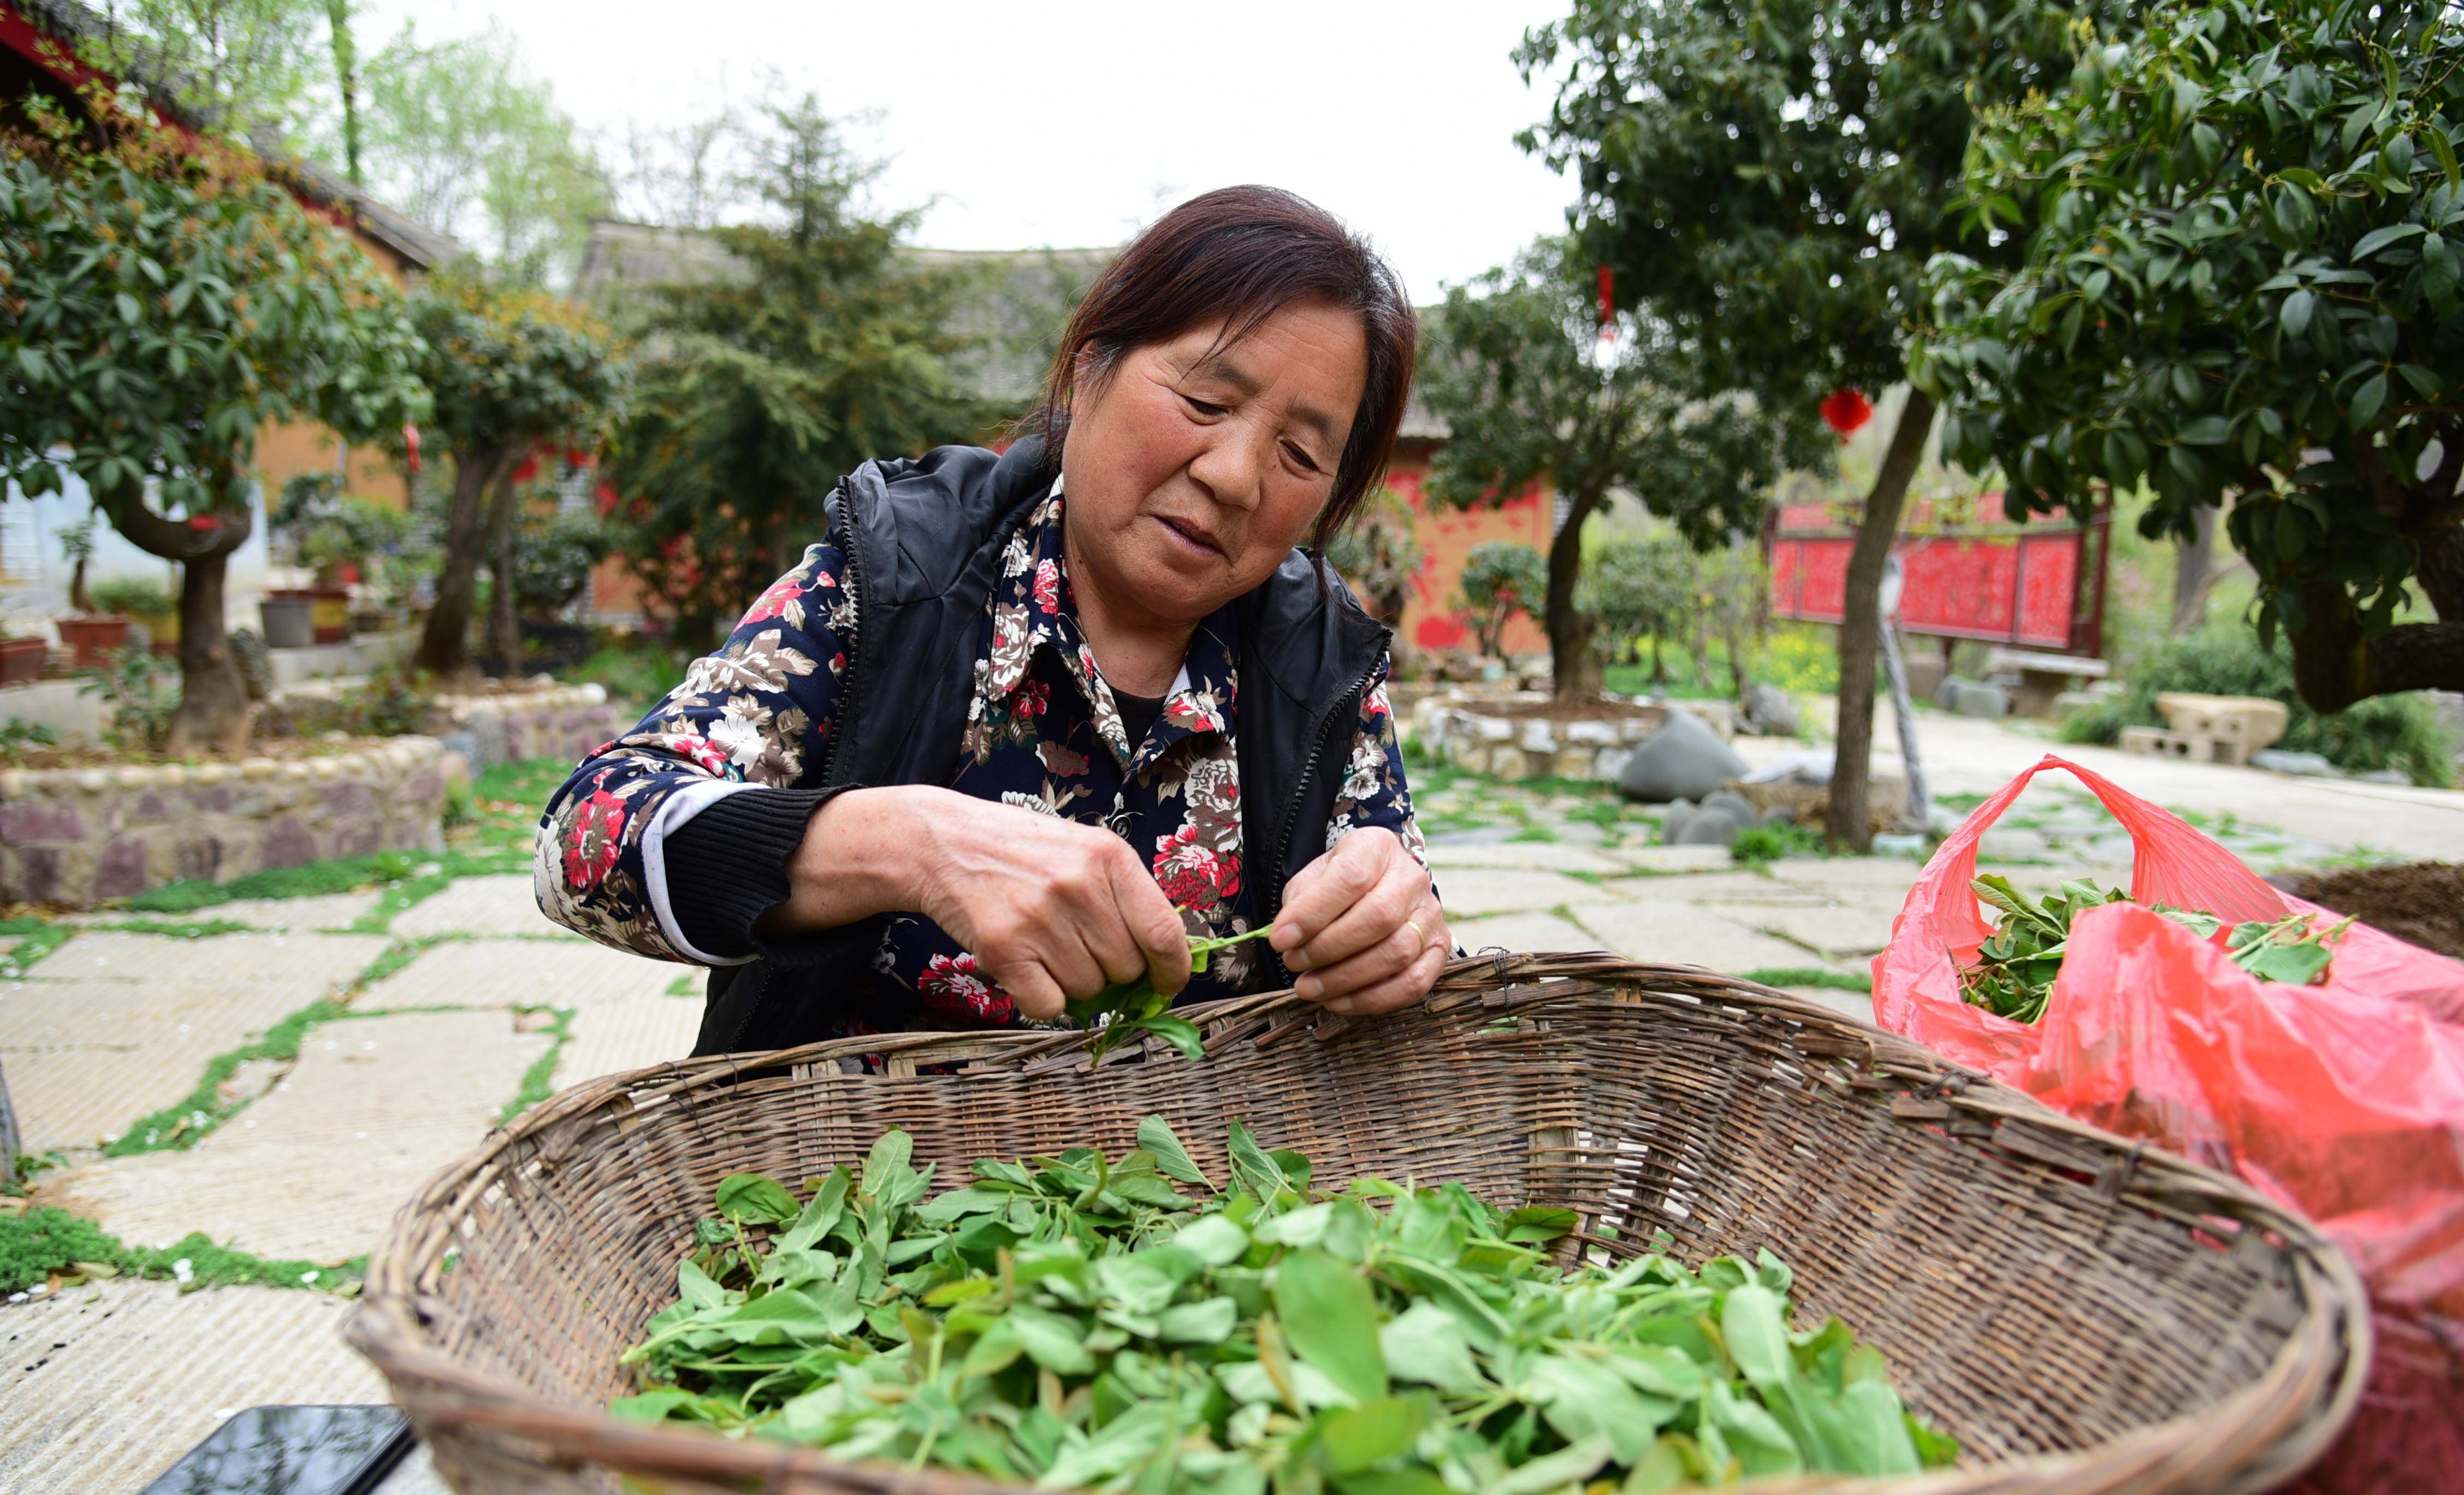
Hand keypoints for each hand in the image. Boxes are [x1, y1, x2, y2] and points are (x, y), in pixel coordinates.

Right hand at [770, 787, 1189, 1021]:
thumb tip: (1163, 963)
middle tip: (1076, 944)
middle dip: (1109, 970)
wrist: (943, 842)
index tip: (1166, 983)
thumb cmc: (1023, 852)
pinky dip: (1041, 999)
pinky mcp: (1004, 948)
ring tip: (1043, 943)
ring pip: (1088, 991)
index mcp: (1110, 857)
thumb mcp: (1084, 851)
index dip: (1172, 970)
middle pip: (1125, 969)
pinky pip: (1049, 1007)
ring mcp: (1040, 917)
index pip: (1163, 932)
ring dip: (1071, 982)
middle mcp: (1079, 886)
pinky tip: (1025, 966)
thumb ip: (1125, 897)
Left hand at [1269, 828, 1445, 1015]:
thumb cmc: (1338, 886)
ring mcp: (1431, 915)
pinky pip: (1413, 983)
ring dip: (1345, 978)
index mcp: (1377, 848)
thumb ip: (1300, 902)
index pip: (1350, 878)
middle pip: (1377, 917)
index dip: (1312, 913)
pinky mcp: (1439, 949)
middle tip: (1293, 964)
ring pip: (1396, 953)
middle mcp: (1412, 878)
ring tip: (1308, 987)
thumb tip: (1287, 938)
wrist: (1378, 888)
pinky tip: (1338, 1001)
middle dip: (1327, 949)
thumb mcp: (1314, 879)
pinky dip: (1372, 999)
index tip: (1280, 939)